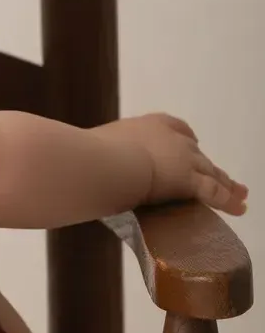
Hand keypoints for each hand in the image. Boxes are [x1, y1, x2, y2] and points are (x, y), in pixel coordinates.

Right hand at [97, 113, 246, 215]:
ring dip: (226, 182)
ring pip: (211, 172)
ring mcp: (185, 159)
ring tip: (240, 191)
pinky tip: (240, 207)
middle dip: (206, 164)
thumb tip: (92, 162)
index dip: (185, 138)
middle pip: (197, 152)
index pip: (176, 127)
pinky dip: (229, 200)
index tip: (189, 143)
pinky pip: (215, 192)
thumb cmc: (97, 151)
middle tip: (216, 173)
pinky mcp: (190, 181)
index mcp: (151, 124)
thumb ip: (106, 152)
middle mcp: (174, 138)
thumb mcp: (102, 144)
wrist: (109, 161)